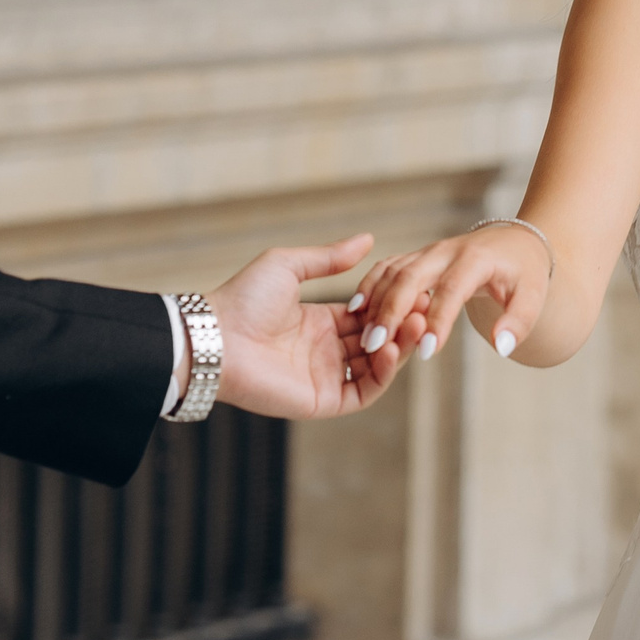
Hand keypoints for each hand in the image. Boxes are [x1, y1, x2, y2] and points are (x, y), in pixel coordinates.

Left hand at [208, 233, 420, 417]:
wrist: (216, 337)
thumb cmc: (243, 299)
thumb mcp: (289, 267)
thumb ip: (329, 259)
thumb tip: (368, 239)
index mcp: (319, 321)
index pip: (368, 315)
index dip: (391, 304)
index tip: (414, 288)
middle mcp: (326, 351)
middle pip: (378, 340)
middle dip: (402, 325)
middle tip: (424, 307)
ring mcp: (325, 376)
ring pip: (377, 367)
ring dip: (399, 348)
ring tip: (414, 325)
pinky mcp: (321, 400)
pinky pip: (363, 392)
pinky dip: (382, 375)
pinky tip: (390, 349)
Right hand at [351, 223, 550, 364]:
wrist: (515, 242)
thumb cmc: (525, 272)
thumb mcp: (534, 296)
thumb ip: (520, 321)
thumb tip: (502, 346)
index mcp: (475, 259)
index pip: (452, 289)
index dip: (438, 320)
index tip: (427, 352)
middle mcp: (447, 251)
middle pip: (411, 276)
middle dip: (391, 311)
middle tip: (376, 346)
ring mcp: (429, 251)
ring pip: (393, 270)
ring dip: (376, 301)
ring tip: (364, 337)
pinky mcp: (418, 256)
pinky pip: (388, 267)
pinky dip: (370, 285)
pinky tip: (358, 311)